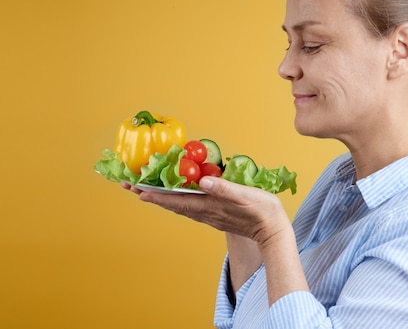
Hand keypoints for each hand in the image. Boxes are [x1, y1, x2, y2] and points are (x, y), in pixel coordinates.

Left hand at [131, 177, 289, 245]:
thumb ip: (224, 188)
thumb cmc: (262, 211)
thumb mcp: (245, 196)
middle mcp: (205, 213)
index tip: (137, 188)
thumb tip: (204, 180)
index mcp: (209, 206)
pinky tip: (176, 196)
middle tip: (130, 185)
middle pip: (172, 204)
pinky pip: (190, 207)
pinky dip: (176, 200)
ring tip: (145, 190)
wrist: (274, 231)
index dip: (156, 194)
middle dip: (151, 194)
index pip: (177, 200)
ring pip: (179, 206)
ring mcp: (210, 215)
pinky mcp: (216, 215)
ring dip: (161, 198)